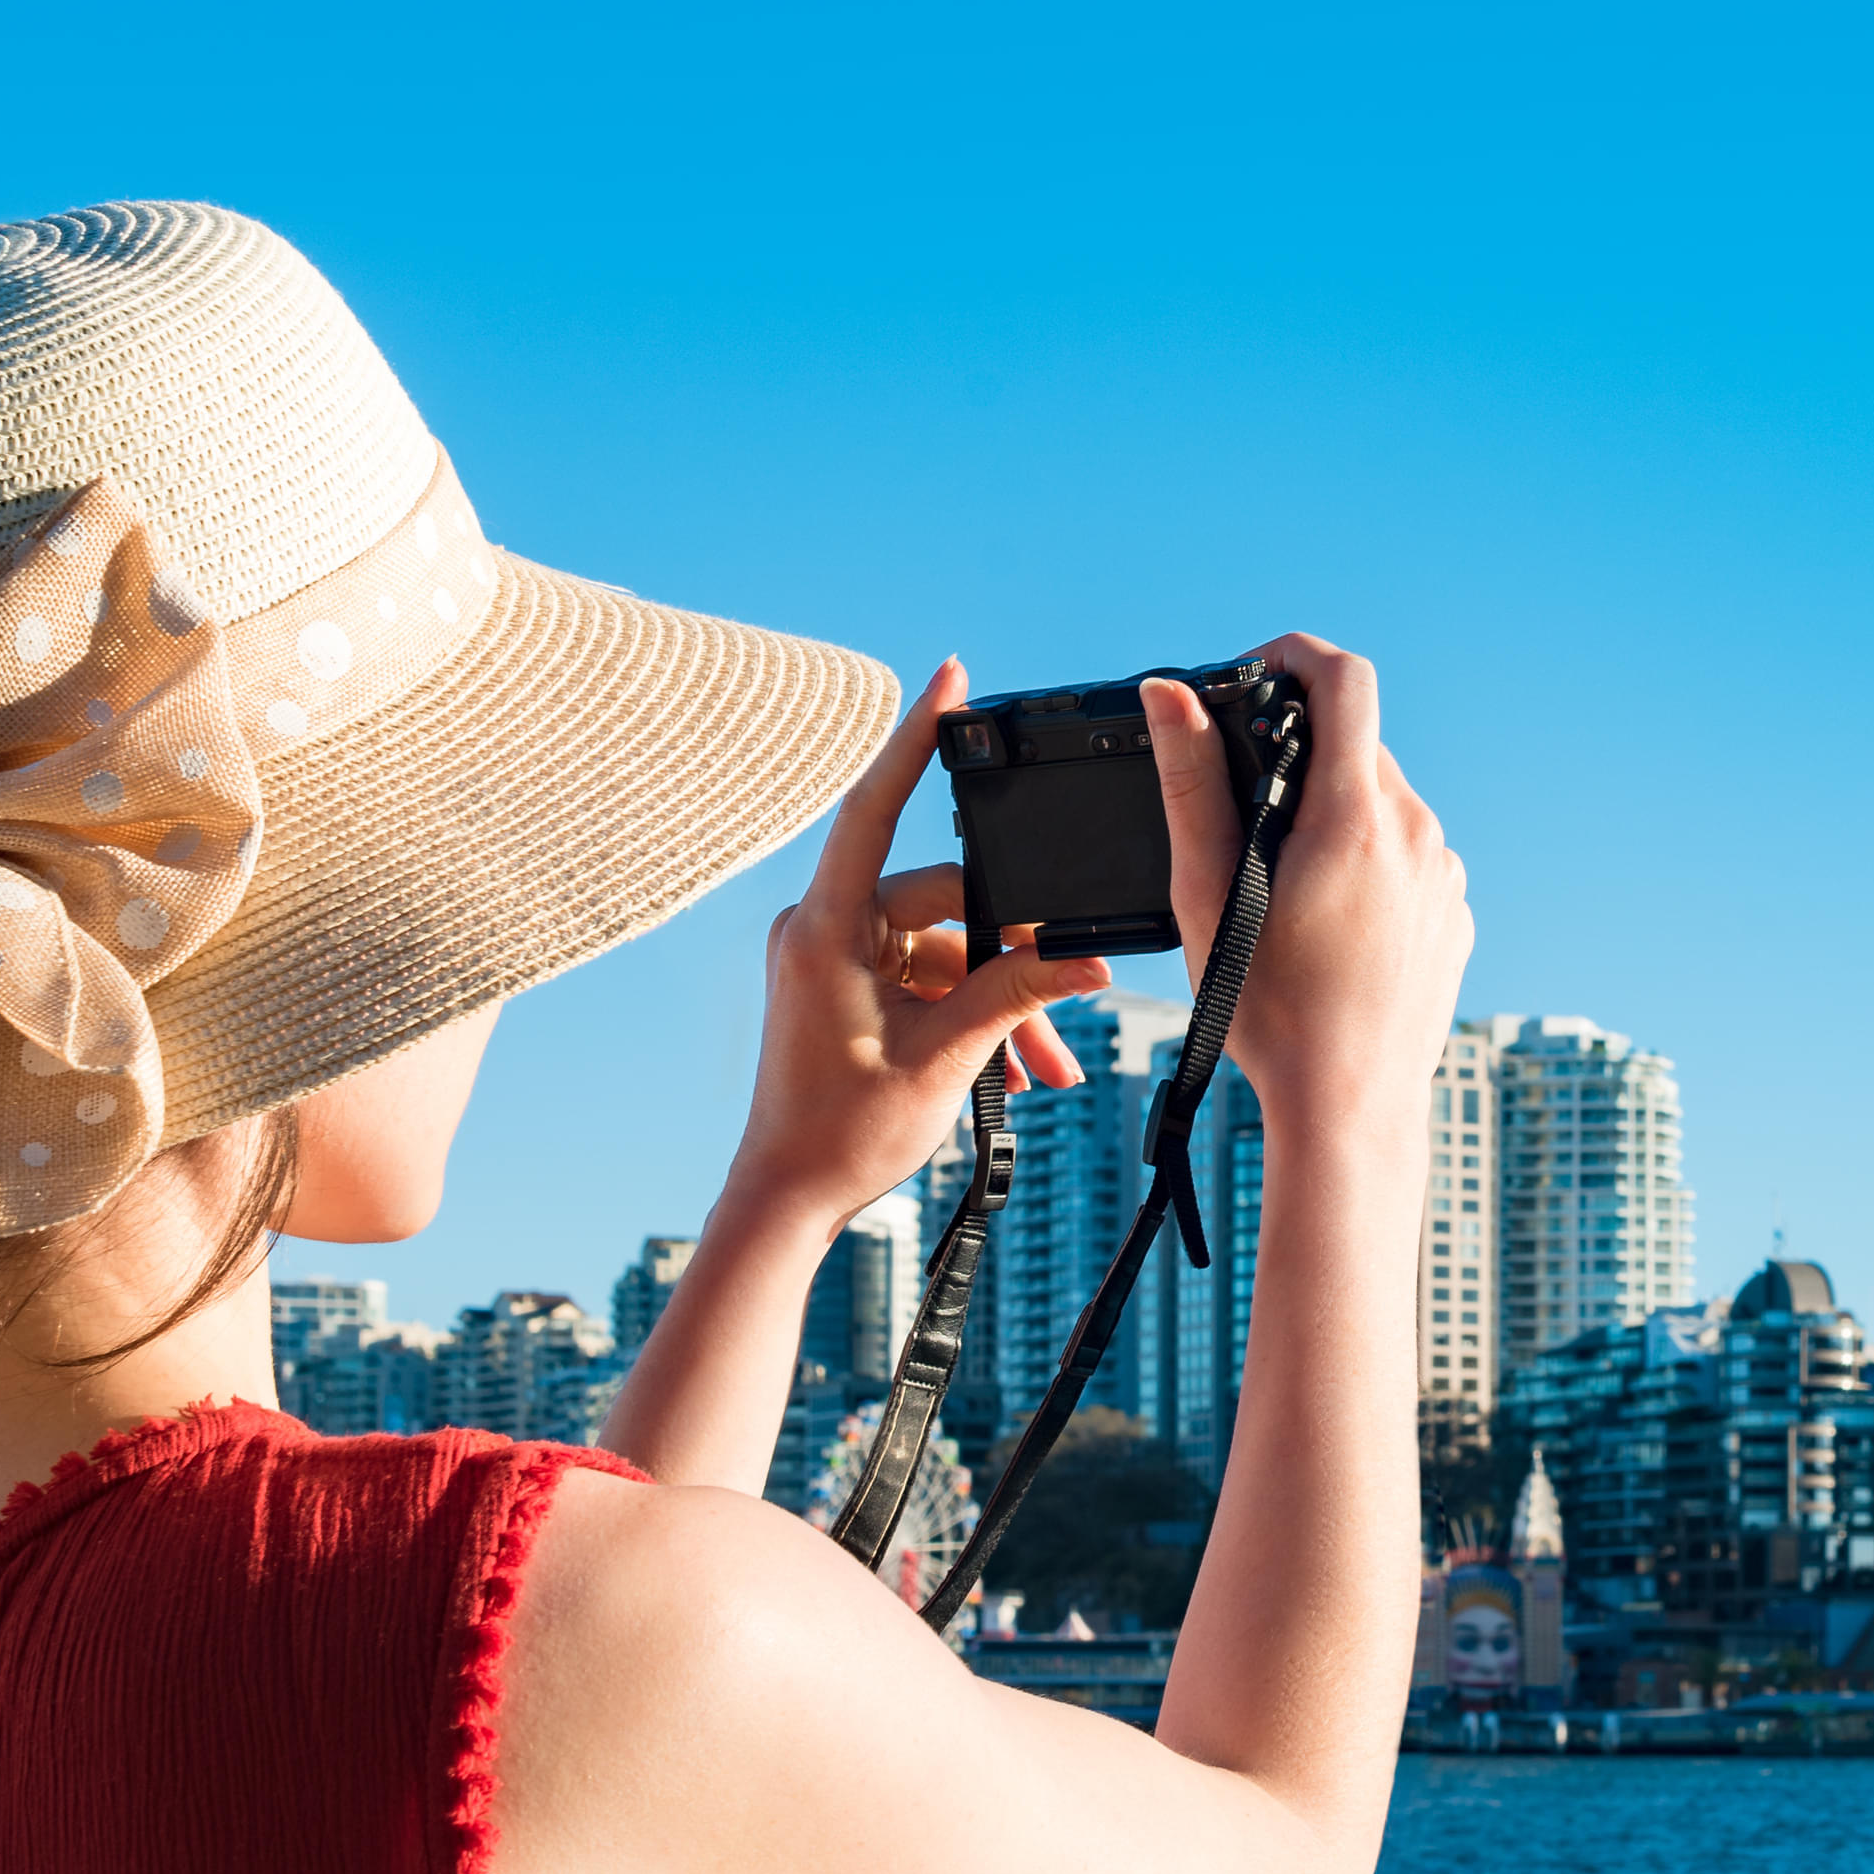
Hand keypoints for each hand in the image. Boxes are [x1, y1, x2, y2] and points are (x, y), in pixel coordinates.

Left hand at [726, 660, 1108, 1231]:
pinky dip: (970, 1011)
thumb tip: (1085, 960)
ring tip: (1046, 1066)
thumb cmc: (841, 1134)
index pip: (873, 808)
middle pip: (942, 900)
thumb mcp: (946, 1059)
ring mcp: (832, 955)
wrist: (787, 1198)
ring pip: (943, 947)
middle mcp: (821, 928)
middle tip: (1073, 997)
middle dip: (1012, 953)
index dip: (915, 738)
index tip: (950, 676)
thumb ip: (1016, 996)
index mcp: (824, 930)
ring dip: (997, 999)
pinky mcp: (846, 984)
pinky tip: (1019, 1065)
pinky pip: (925, 975)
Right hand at [1143, 635, 1469, 1135]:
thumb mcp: (1209, 893)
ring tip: (1283, 888)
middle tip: (1245, 814)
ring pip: (1384, 805)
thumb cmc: (1270, 1011)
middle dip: (1301, 757)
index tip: (1255, 672)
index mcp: (1355, 815)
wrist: (1349, 1106)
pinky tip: (1328, 926)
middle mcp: (1416, 832)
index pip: (1345, 679)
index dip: (1295, 655)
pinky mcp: (1455, 913)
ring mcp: (1444, 874)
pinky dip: (1367, 865)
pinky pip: (1409, 858)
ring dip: (1334, 816)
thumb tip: (1172, 696)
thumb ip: (1191, 783)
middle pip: (1359, 747)